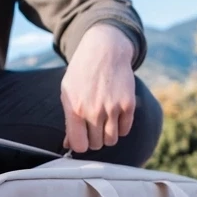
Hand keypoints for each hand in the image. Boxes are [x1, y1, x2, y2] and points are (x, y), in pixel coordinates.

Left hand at [60, 24, 135, 152]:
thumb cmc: (82, 74)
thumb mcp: (67, 94)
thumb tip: (68, 144)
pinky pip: (124, 130)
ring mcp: (113, 108)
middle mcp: (94, 111)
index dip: (80, 145)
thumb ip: (68, 121)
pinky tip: (114, 116)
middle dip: (93, 139)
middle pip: (96, 144)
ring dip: (107, 135)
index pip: (79, 146)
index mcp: (75, 109)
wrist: (104, 50)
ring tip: (103, 123)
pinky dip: (120, 128)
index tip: (81, 138)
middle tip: (92, 127)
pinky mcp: (128, 104)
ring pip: (111, 141)